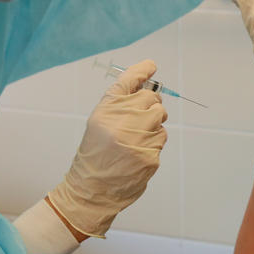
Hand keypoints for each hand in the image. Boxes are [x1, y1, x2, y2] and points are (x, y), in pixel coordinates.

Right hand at [47, 59, 167, 237]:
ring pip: (160, 118)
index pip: (128, 80)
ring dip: (153, 126)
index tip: (151, 65)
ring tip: (135, 139)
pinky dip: (154, 143)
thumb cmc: (95, 153)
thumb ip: (121, 103)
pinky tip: (138, 152)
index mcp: (107, 109)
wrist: (92, 188)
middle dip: (150, 106)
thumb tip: (148, 86)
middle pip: (152, 98)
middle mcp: (123, 119)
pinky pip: (162, 138)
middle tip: (138, 119)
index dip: (142, 70)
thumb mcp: (99, 121)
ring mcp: (138, 137)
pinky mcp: (150, 154)